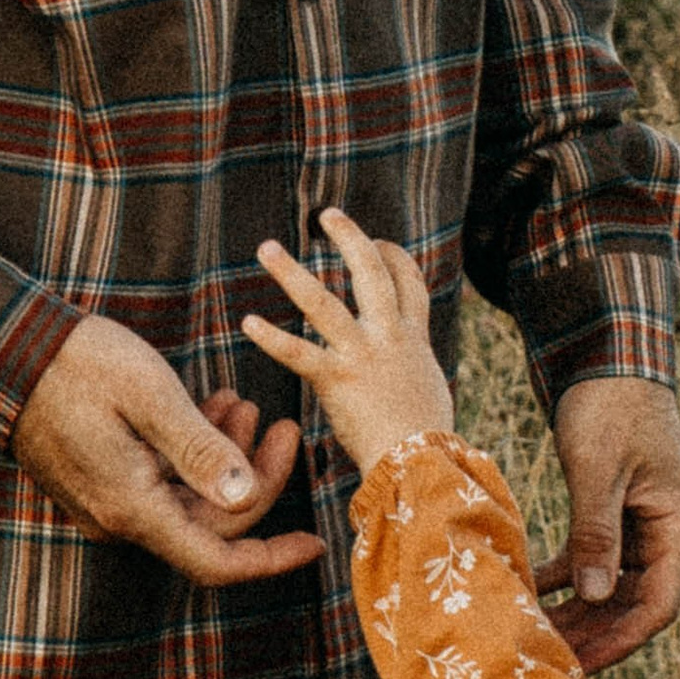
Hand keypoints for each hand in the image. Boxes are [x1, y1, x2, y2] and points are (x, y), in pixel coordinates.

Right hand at [12, 316, 323, 587]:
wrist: (1, 348)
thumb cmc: (75, 363)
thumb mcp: (149, 396)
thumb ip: (200, 450)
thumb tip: (243, 498)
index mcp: (134, 508)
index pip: (217, 561)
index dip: (271, 559)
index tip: (314, 542)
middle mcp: (120, 519)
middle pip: (212, 523)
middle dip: (256, 477)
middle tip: (281, 423)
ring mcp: (107, 503)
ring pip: (189, 499)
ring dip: (225, 455)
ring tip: (242, 402)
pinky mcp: (101, 481)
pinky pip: (162, 482)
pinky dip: (193, 451)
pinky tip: (210, 405)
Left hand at [244, 215, 455, 473]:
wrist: (422, 463)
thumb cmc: (429, 441)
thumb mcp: (431, 392)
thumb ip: (416, 372)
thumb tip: (415, 376)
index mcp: (413, 339)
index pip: (408, 282)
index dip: (394, 256)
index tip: (379, 242)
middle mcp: (389, 337)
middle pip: (371, 271)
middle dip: (350, 238)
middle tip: (327, 215)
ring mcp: (362, 354)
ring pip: (322, 303)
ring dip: (291, 273)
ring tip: (267, 248)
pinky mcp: (337, 380)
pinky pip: (298, 353)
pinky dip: (271, 338)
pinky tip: (248, 323)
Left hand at [538, 376, 679, 671]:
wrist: (606, 353)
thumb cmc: (610, 404)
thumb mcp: (599, 469)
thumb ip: (597, 533)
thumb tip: (593, 597)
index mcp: (677, 526)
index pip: (658, 605)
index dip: (620, 640)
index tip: (579, 661)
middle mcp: (664, 533)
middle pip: (632, 605)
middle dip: (592, 634)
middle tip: (546, 656)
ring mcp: (639, 525)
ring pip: (610, 587)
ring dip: (575, 610)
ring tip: (533, 629)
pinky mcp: (613, 512)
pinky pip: (591, 559)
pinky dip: (564, 574)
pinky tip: (528, 582)